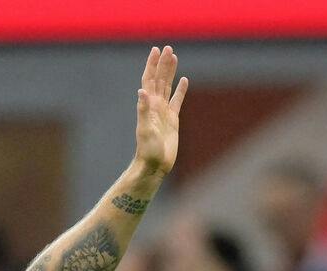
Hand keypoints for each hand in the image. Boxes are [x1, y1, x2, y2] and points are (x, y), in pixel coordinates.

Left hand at [133, 46, 188, 177]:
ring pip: (167, 87)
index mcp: (148, 106)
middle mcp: (155, 106)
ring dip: (170, 72)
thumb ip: (143, 110)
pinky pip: (177, 101)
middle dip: (162, 64)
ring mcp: (164, 112)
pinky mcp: (172, 120)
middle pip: (159, 80)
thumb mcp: (145, 130)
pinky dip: (180, 90)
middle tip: (167, 48)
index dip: (152, 65)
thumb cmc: (147, 150)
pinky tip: (184, 80)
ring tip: (173, 57)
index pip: (149, 80)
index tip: (156, 51)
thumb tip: (142, 91)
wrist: (154, 166)